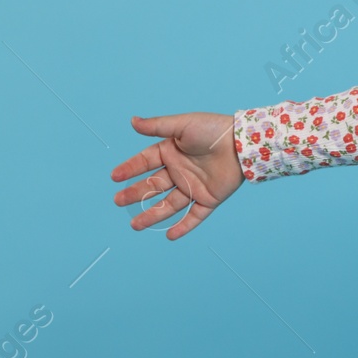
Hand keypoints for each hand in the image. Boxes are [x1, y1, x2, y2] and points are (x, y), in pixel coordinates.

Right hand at [112, 112, 244, 238]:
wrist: (242, 144)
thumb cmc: (213, 130)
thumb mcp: (182, 125)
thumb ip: (157, 126)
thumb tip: (132, 121)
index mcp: (172, 152)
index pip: (145, 162)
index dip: (130, 169)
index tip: (114, 177)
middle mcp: (180, 171)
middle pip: (153, 186)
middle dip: (135, 194)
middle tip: (118, 201)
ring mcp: (194, 186)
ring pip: (169, 204)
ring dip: (152, 215)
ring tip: (135, 225)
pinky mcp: (209, 198)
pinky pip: (195, 215)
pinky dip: (184, 226)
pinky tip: (170, 236)